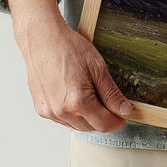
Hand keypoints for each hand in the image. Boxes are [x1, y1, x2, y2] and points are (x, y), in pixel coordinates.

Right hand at [8, 0, 132, 131]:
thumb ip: (111, 93)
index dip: (117, 121)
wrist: (42, 39)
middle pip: (90, 127)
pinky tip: (74, 96)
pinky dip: (72, 114)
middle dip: (102, 118)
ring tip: (89, 93)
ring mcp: (49, 111)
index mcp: (78, 102)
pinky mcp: (41, 109)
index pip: (104, 124)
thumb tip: (125, 110)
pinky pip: (62, 120)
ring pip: (76, 125)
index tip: (122, 114)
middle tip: (107, 101)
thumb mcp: (97, 68)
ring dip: (87, 117)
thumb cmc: (67, 48)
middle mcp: (61, 111)